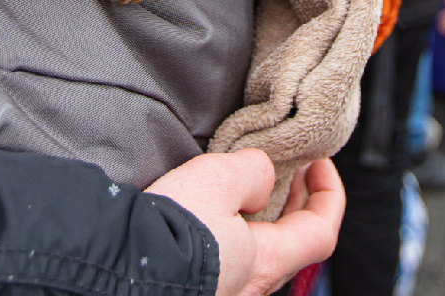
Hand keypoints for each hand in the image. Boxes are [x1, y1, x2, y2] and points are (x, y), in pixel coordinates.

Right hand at [146, 148, 343, 295]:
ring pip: (259, 251)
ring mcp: (223, 291)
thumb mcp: (218, 179)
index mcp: (265, 263)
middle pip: (293, 243)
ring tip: (248, 183)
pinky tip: (213, 209)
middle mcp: (249, 286)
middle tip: (288, 168)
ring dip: (263, 215)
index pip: (321, 232)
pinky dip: (236, 228)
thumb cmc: (168, 230)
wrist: (115, 269)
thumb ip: (253, 171)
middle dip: (296, 201)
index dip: (330, 193)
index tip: (320, 163)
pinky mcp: (197, 287)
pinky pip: (231, 257)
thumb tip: (261, 177)